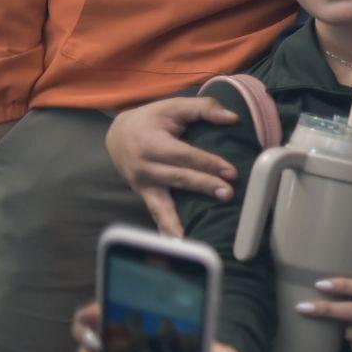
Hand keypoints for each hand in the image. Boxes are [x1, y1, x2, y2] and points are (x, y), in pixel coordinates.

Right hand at [106, 97, 239, 235]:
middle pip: (179, 178)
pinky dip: (164, 229)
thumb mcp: (174, 106)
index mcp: (152, 143)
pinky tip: (176, 245)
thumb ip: (204, 107)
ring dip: (180, 219)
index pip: (185, 155)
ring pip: (164, 202)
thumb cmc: (153, 119)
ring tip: (194, 236)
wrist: (118, 134)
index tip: (231, 172)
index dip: (208, 164)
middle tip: (228, 194)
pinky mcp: (144, 195)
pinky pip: (155, 213)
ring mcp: (142, 184)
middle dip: (204, 186)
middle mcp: (144, 166)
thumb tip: (233, 118)